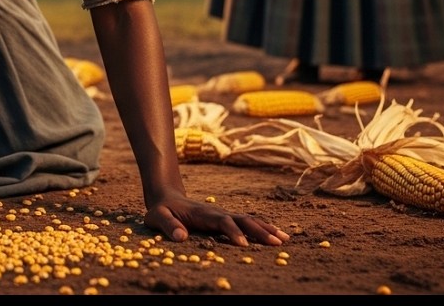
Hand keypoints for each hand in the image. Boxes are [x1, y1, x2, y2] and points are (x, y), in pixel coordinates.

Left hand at [143, 192, 289, 246]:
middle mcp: (218, 212)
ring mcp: (223, 214)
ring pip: (249, 220)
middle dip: (260, 231)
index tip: (244, 245)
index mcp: (204, 214)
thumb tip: (181, 237)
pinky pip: (247, 223)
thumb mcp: (158, 217)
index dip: (233, 232)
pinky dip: (262, 228)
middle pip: (243, 219)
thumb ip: (168, 226)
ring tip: (285, 239)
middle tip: (278, 243)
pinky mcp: (225, 219)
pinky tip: (275, 235)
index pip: (223, 222)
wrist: (166, 197)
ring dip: (266, 229)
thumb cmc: (161, 210)